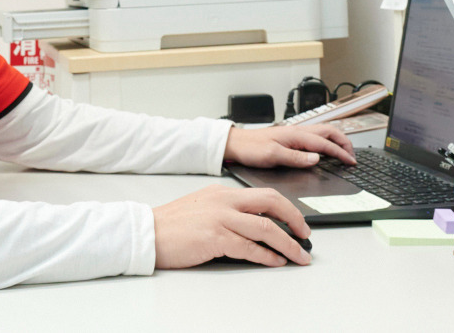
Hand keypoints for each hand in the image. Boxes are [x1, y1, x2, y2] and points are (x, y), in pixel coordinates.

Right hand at [152, 185, 311, 267]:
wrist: (146, 233)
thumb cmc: (171, 226)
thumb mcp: (202, 208)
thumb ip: (226, 212)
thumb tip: (253, 227)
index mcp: (222, 192)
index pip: (264, 194)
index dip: (286, 208)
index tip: (297, 221)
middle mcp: (224, 200)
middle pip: (272, 202)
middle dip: (295, 219)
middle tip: (306, 235)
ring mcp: (220, 217)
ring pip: (266, 227)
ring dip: (287, 244)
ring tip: (299, 256)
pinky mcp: (215, 237)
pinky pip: (249, 246)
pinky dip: (267, 255)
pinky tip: (276, 261)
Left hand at [223, 123, 355, 168]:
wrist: (237, 143)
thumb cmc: (251, 148)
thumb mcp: (272, 156)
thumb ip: (295, 157)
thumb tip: (316, 159)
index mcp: (296, 135)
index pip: (325, 143)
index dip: (341, 153)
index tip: (351, 162)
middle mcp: (298, 131)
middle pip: (330, 132)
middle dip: (345, 143)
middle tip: (353, 156)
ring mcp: (295, 133)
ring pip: (324, 131)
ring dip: (337, 139)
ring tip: (345, 150)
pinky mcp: (291, 137)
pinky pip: (315, 135)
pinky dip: (327, 140)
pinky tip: (326, 147)